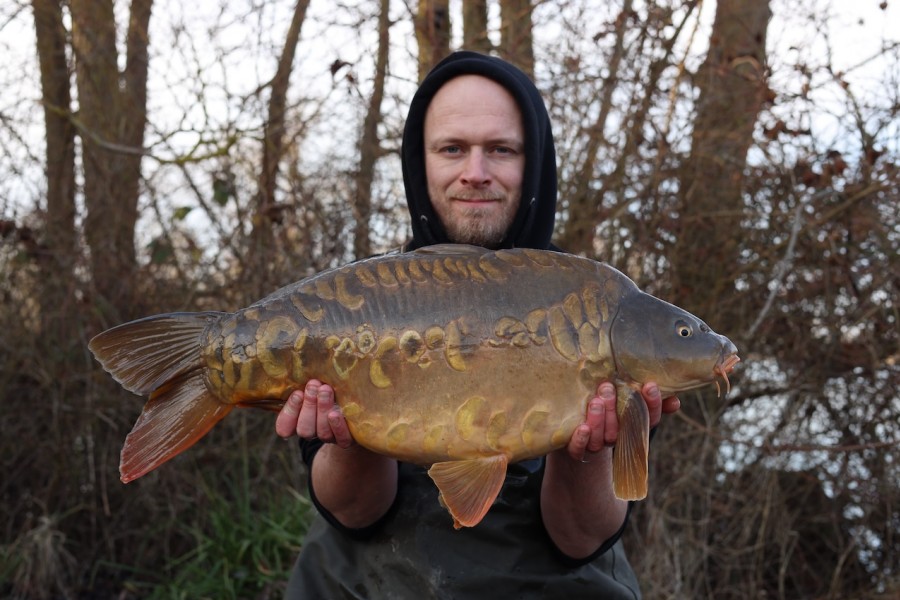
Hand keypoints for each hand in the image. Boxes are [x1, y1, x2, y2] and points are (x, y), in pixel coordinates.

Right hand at [275, 379, 354, 447]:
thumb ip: (307, 384)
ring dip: (322, 410)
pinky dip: (337, 426)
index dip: (289, 413)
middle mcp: (313, 432)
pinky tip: (335, 413)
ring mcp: (329, 437)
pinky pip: (341, 438)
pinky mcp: (346, 440)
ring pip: (321, 432)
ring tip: (326, 390)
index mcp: (298, 422)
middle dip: (308, 406)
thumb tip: (300, 366)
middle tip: (314, 385)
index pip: (284, 428)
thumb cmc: (329, 388)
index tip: (297, 393)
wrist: (356, 407)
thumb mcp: (315, 386)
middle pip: (304, 429)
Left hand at [564, 381, 679, 461]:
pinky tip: (582, 427)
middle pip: (621, 428)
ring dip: (599, 420)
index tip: (649, 385)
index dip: (652, 404)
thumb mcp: (626, 401)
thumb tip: (676, 400)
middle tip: (608, 387)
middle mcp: (617, 438)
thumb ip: (648, 400)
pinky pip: (579, 449)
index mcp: (632, 426)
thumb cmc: (607, 411)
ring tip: (596, 401)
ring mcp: (596, 445)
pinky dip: (581, 439)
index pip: (649, 419)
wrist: (575, 433)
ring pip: (602, 438)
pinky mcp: (576, 449)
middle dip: (616, 408)